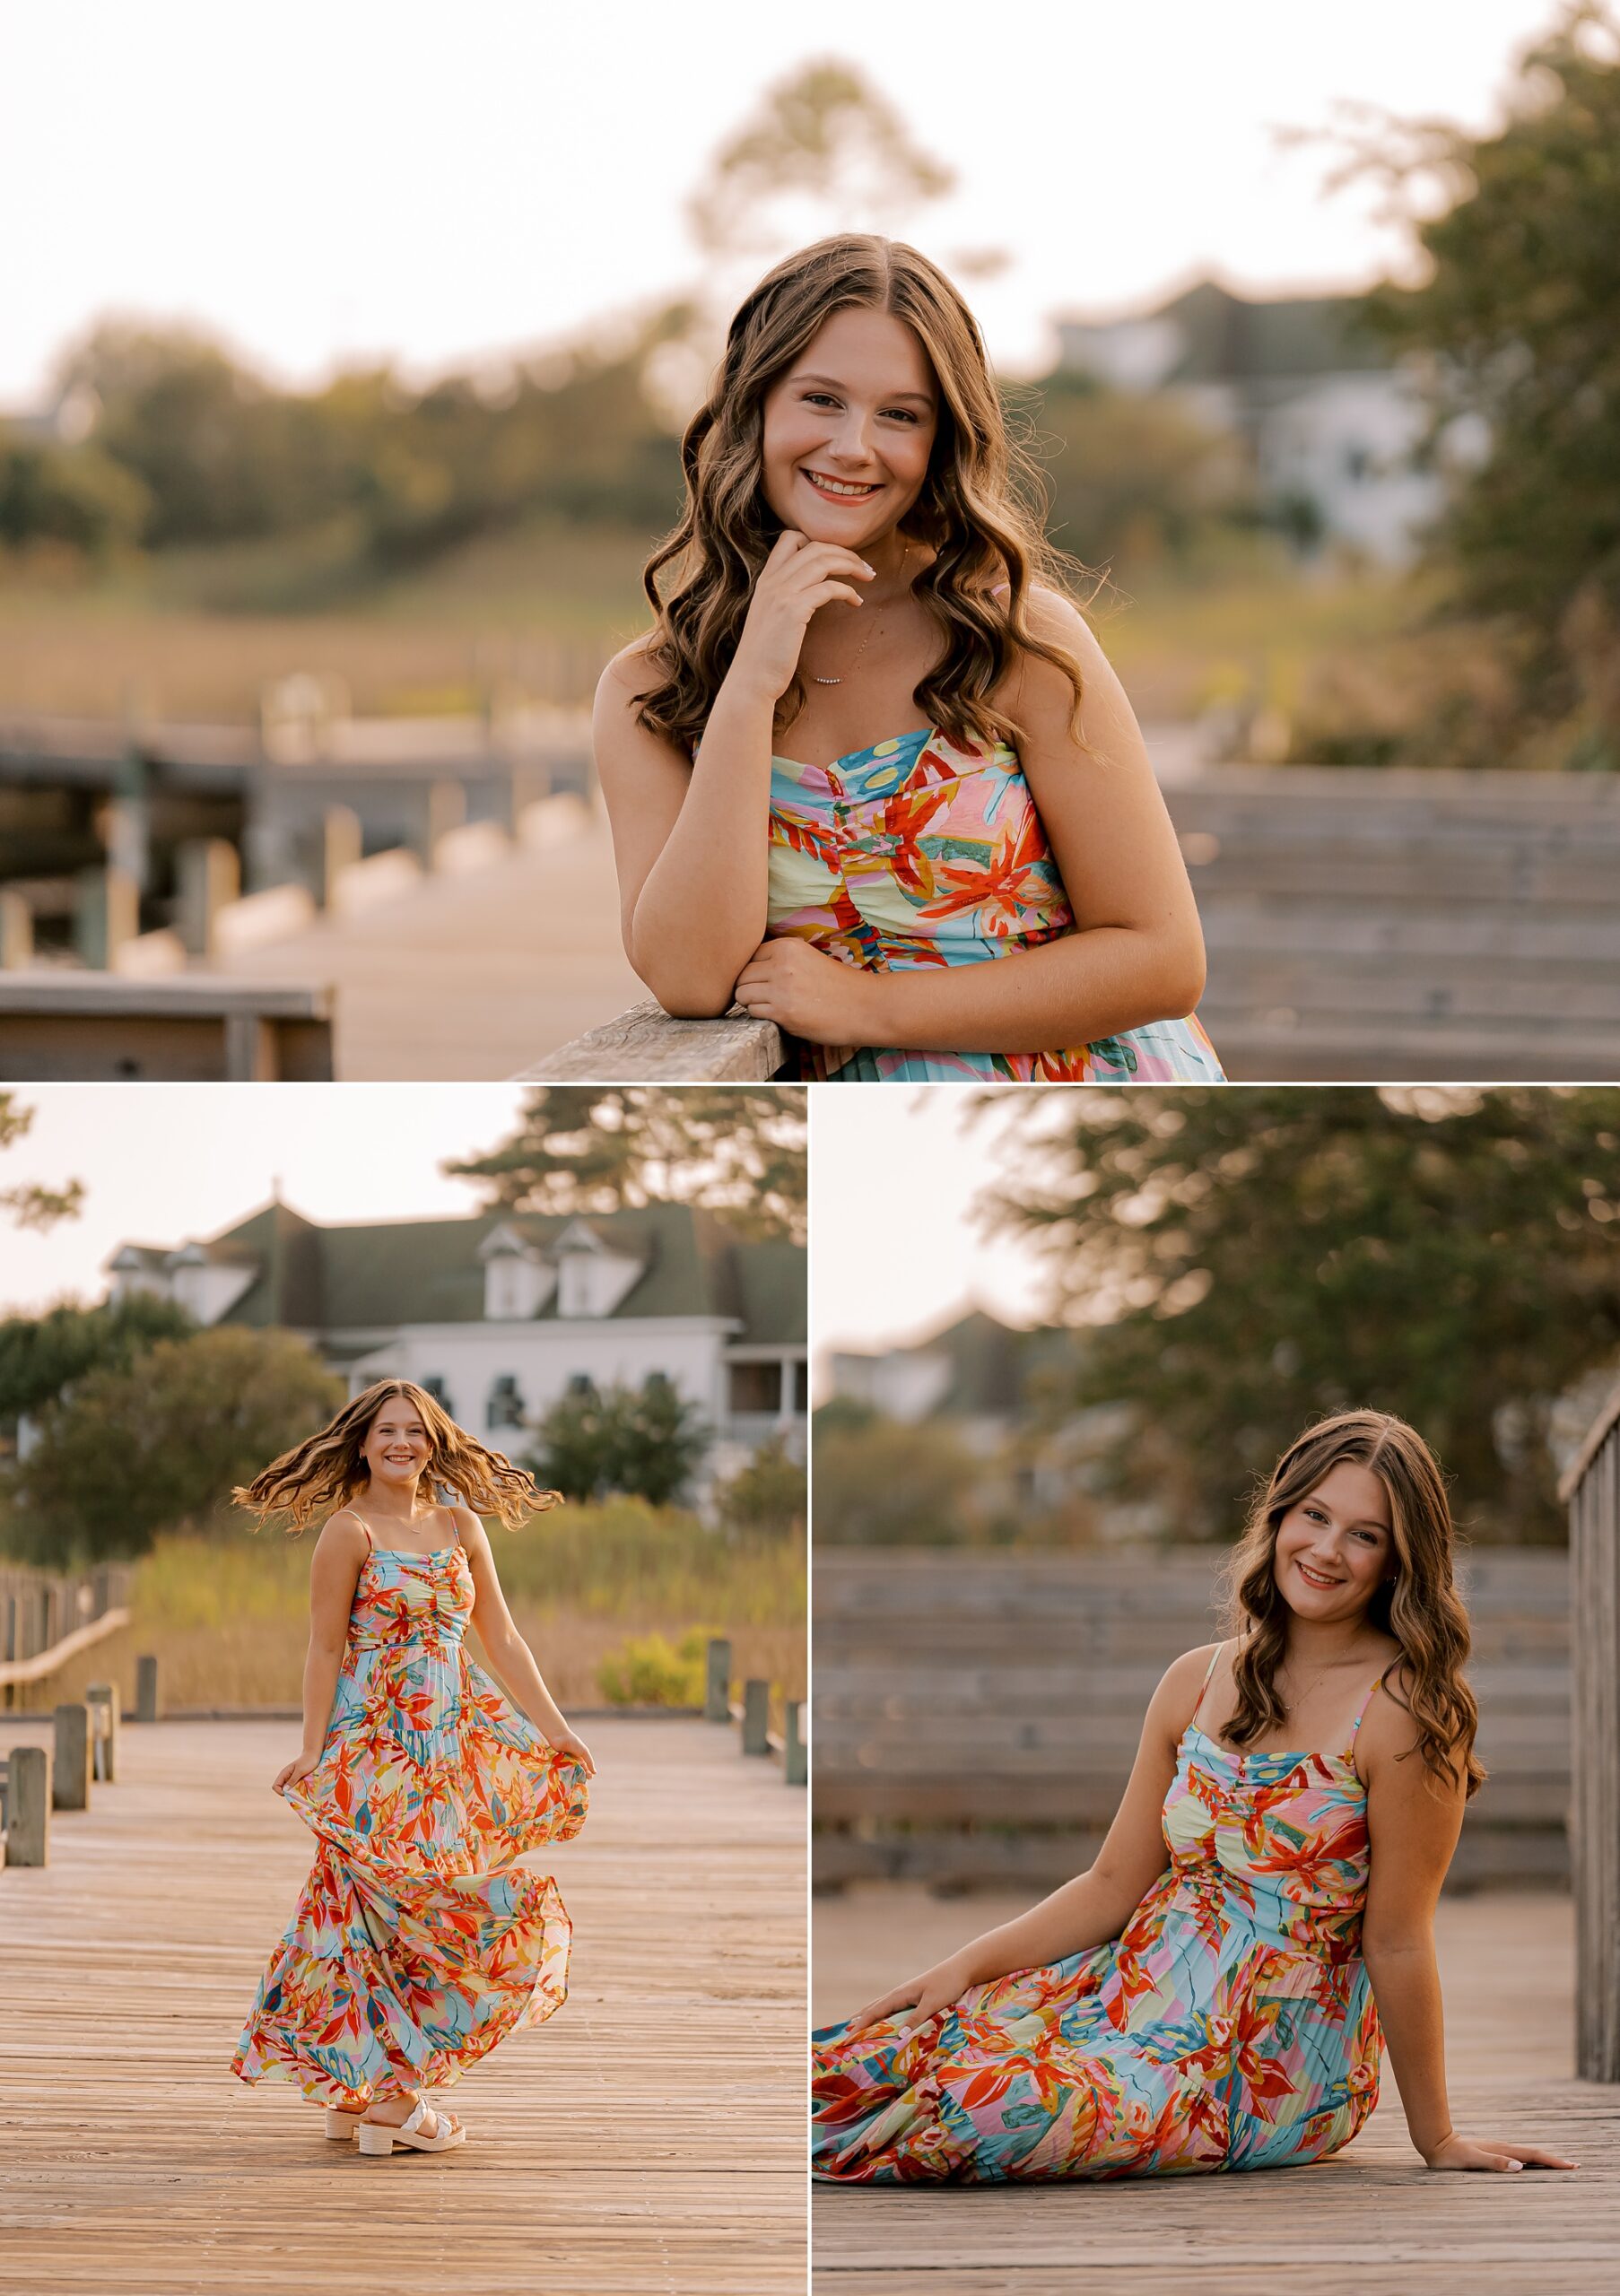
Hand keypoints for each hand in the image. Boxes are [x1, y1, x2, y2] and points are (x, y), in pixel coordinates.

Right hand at [273, 1749, 318, 1795]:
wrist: (313, 1754)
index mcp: (284, 1774)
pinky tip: (304, 1788)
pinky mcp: (297, 1779)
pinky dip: (297, 1790)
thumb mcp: (300, 1771)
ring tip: (301, 1791)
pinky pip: (294, 1787)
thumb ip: (292, 1780)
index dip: (280, 1791)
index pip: (275, 1786)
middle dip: (287, 1793)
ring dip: (293, 1792)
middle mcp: (286, 1777)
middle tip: (297, 1793)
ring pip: (288, 1789)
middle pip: (281, 1789)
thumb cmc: (307, 1761)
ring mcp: (291, 1778)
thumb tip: (285, 1790)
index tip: (289, 1793)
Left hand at [550, 1727, 595, 1776]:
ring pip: (569, 1773)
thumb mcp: (584, 1752)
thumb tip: (595, 1773)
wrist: (560, 1737)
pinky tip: (564, 1779)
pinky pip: (560, 1771)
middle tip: (581, 1781)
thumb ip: (589, 1762)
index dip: (587, 1774)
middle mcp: (573, 1762)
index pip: (585, 1769)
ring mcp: (565, 1763)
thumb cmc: (573, 1743)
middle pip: (577, 1773)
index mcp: (580, 1759)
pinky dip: (562, 1775)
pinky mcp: (557, 1764)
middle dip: (580, 1778)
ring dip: (571, 1778)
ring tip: (573, 1782)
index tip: (589, 1777)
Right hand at [730, 529, 874, 702]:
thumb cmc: (765, 655)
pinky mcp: (793, 610)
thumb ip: (786, 597)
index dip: (818, 540)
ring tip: (868, 577)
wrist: (751, 679)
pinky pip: (828, 588)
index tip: (837, 557)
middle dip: (845, 552)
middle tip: (865, 568)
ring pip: (823, 561)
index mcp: (766, 579)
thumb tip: (813, 590)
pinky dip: (848, 591)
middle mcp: (772, 580)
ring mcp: (781, 594)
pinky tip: (856, 602)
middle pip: (815, 546)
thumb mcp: (771, 616)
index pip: (790, 538)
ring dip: (851, 565)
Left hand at [734, 937, 880, 1043]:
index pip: (750, 955)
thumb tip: (750, 969)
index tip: (765, 981)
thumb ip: (782, 960)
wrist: (866, 1007)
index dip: (754, 971)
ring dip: (751, 1003)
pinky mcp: (783, 1011)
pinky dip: (761, 1016)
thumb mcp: (809, 959)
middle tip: (765, 998)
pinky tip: (779, 1016)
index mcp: (788, 946)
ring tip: (771, 1007)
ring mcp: (781, 987)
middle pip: (741, 975)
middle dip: (748, 987)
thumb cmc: (840, 987)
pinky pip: (753, 1012)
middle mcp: (782, 963)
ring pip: (742, 993)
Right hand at [845, 1954, 975, 2038]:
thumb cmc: (947, 1985)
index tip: (846, 2038)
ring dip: (867, 2018)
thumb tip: (899, 2036)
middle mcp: (898, 1995)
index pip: (873, 2012)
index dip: (859, 2026)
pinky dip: (880, 2016)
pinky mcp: (912, 1998)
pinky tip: (882, 2022)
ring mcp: (904, 1995)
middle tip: (843, 2036)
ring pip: (880, 2008)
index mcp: (899, 1995)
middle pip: (872, 2009)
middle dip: (857, 2022)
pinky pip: (890, 2009)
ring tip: (855, 2028)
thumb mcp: (932, 2004)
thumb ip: (917, 2019)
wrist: (959, 1970)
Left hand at [1423, 2129, 1577, 2171]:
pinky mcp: (1491, 2153)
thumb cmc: (1452, 2156)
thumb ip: (1495, 2163)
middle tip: (1573, 2166)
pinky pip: (1517, 2157)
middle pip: (1534, 2154)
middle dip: (1553, 2160)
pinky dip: (1529, 2161)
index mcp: (1503, 2150)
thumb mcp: (1473, 2160)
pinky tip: (1529, 2165)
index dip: (1553, 2161)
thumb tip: (1520, 2167)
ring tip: (1557, 2166)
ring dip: (1543, 2160)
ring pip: (1526, 2155)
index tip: (1571, 2166)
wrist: (1435, 2142)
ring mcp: (1497, 2149)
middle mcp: (1503, 2148)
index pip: (1533, 2156)